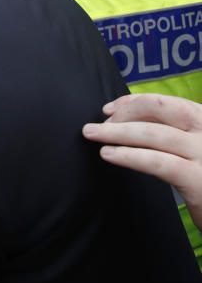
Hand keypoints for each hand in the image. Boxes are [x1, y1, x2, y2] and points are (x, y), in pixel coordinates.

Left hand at [83, 94, 201, 230]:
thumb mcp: (195, 150)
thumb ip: (173, 134)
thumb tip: (127, 121)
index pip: (168, 103)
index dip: (135, 102)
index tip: (110, 109)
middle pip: (161, 109)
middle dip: (125, 113)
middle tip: (98, 124)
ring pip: (154, 134)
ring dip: (117, 132)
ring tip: (92, 134)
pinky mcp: (199, 180)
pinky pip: (158, 163)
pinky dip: (129, 156)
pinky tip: (110, 155)